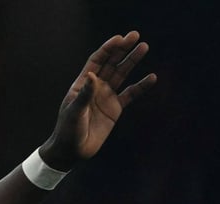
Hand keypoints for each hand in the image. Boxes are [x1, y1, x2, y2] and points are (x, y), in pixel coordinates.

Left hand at [41, 31, 156, 170]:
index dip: (107, 49)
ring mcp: (106, 97)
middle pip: (111, 63)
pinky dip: (141, 86)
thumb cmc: (68, 130)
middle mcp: (95, 87)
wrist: (72, 150)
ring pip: (122, 74)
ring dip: (132, 61)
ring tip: (144, 47)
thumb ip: (84, 94)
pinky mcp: (115, 109)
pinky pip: (130, 94)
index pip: (96, 61)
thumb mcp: (74, 111)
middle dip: (122, 49)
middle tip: (135, 36)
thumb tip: (92, 75)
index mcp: (82, 84)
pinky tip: (151, 78)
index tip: (119, 38)